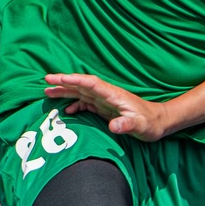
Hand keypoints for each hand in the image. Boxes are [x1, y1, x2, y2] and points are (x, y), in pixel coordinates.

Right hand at [44, 73, 170, 140]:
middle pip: (82, 85)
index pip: (91, 83)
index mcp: (113, 95)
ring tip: (48, 92)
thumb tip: (113, 126)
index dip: (75, 80)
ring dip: (65, 92)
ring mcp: (105, 101)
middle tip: (46, 80)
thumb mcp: (140, 126)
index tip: (59, 78)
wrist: (158, 122)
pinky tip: (66, 109)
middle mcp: (107, 95)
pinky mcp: (105, 108)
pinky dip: (75, 104)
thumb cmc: (150, 123)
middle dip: (64, 82)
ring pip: (81, 93)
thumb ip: (127, 125)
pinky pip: (86, 103)